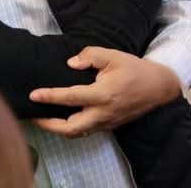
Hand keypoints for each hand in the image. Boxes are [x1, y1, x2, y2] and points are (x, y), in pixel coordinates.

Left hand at [29, 47, 181, 136]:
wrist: (158, 87)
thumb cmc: (134, 69)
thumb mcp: (112, 55)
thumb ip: (89, 56)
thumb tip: (70, 63)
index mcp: (102, 95)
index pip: (70, 98)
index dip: (49, 97)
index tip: (33, 94)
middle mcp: (103, 113)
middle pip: (70, 129)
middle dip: (48, 125)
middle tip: (33, 115)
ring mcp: (106, 122)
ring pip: (77, 134)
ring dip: (57, 129)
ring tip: (43, 118)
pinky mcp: (109, 125)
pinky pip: (85, 130)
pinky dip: (70, 127)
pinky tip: (61, 118)